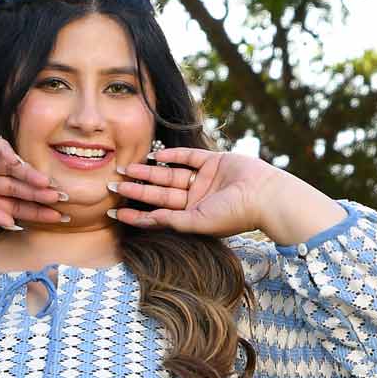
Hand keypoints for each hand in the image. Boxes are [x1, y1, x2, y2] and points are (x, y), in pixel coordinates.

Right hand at [0, 132, 68, 230]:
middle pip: (20, 187)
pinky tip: (15, 162)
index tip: (59, 219)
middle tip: (62, 199)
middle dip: (40, 194)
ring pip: (12, 167)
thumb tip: (15, 224)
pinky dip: (5, 151)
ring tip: (45, 185)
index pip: (19, 207)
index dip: (38, 212)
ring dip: (28, 174)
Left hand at [106, 145, 280, 238]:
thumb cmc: (234, 215)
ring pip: (169, 175)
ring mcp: (204, 180)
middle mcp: (196, 200)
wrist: (264, 195)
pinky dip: (173, 154)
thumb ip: (173, 221)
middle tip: (112, 184)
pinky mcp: (213, 161)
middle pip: (159, 194)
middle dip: (136, 190)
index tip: (114, 211)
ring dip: (148, 172)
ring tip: (125, 169)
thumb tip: (148, 219)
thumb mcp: (199, 223)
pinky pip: (188, 156)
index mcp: (192, 218)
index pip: (158, 215)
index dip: (136, 214)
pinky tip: (155, 155)